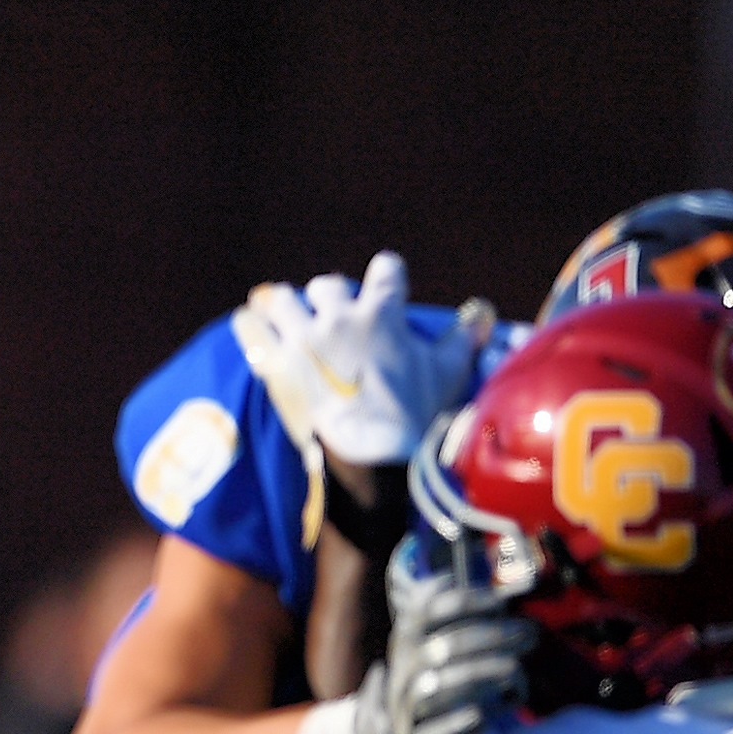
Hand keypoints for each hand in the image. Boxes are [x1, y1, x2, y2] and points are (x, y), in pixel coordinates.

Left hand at [235, 252, 486, 465]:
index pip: (386, 270)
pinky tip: (251, 326)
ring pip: (282, 299)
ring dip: (284, 306)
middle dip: (330, 300)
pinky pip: (252, 329)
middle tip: (332, 320)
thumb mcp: (447, 374)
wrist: (374, 463)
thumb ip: (462, 340)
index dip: (387, 277)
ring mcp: (305, 340)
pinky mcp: (278, 366)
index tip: (385, 288)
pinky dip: (251, 326)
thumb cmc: (416, 417)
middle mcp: (341, 318)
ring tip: (285, 318)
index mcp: (383, 313)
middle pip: (328, 286)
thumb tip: (482, 315)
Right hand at [385, 548, 535, 733]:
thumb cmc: (451, 682)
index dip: (466, 601)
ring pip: (438, 686)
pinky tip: (484, 715)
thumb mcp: (453, 645)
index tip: (502, 603)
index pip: (427, 609)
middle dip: (491, 637)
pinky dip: (460, 723)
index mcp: (409, 639)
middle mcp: (404, 670)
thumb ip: (472, 618)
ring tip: (515, 670)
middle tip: (528, 635)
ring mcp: (406, 708)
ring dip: (482, 674)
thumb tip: (506, 586)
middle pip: (442, 646)